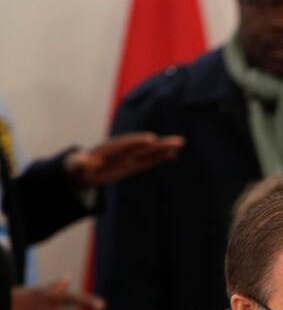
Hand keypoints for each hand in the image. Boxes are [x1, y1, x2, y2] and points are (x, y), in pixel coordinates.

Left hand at [64, 132, 183, 187]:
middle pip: (142, 146)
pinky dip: (160, 157)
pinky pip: (148, 161)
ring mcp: (129, 157)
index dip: (136, 142)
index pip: (124, 144)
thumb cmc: (76, 168)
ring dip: (164, 148)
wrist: (81, 170)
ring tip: (180, 142)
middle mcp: (122, 150)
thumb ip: (79, 164)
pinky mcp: (133, 165)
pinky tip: (172, 153)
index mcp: (108, 149)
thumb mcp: (75, 167)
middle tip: (174, 139)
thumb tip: (83, 162)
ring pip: (149, 152)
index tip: (150, 139)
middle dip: (158, 143)